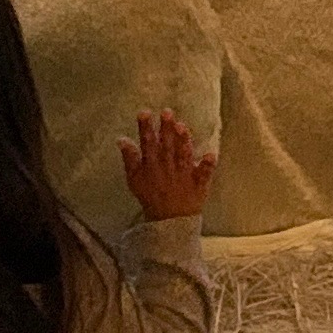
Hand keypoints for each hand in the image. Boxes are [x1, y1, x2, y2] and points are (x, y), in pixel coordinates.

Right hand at [121, 108, 215, 222]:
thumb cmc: (150, 195)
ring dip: (183, 142)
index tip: (144, 113)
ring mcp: (184, 175)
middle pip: (167, 146)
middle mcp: (168, 167)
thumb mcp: (134, 179)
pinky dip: (207, 165)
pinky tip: (211, 154)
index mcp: (152, 165)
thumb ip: (129, 158)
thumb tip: (121, 138)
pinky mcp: (199, 183)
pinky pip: (204, 174)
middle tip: (167, 112)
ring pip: (183, 156)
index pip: (148, 143)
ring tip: (182, 126)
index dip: (146, 128)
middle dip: (166, 129)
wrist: (168, 220)